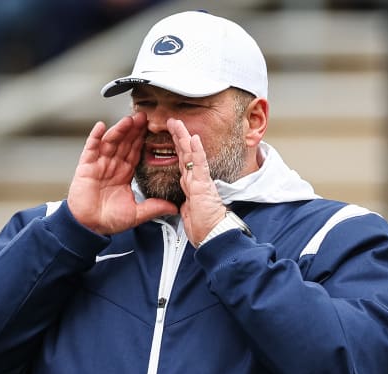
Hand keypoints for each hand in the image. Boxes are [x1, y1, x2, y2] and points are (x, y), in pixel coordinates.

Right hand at [68, 112, 177, 234]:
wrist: (89, 227)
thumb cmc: (108, 220)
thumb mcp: (136, 214)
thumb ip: (154, 207)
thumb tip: (174, 207)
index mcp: (124, 174)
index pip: (135, 152)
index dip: (143, 140)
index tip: (152, 129)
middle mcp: (112, 167)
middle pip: (124, 143)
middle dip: (134, 130)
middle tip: (144, 116)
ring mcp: (99, 165)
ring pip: (111, 142)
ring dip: (119, 130)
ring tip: (129, 119)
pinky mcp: (86, 167)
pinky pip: (91, 148)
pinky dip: (95, 137)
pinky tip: (101, 126)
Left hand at [169, 119, 226, 245]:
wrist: (214, 237)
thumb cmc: (205, 230)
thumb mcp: (189, 216)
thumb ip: (186, 207)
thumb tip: (184, 205)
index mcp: (192, 187)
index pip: (183, 163)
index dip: (178, 150)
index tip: (174, 138)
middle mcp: (196, 181)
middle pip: (185, 154)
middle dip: (178, 137)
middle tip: (173, 122)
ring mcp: (200, 181)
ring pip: (190, 155)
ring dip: (183, 138)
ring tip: (177, 123)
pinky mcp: (203, 185)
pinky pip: (199, 164)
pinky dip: (196, 151)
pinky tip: (193, 138)